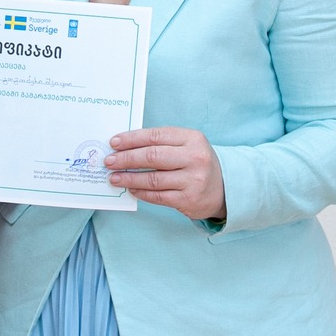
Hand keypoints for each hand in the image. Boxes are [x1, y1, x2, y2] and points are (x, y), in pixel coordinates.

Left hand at [105, 127, 225, 222]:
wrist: (225, 188)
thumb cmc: (197, 163)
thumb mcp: (187, 145)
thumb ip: (161, 143)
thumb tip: (125, 147)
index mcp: (192, 138)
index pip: (155, 136)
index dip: (132, 139)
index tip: (114, 143)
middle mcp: (194, 158)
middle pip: (152, 156)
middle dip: (126, 158)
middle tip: (109, 161)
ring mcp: (193, 180)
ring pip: (153, 178)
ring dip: (129, 178)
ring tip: (114, 177)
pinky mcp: (188, 199)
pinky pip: (158, 196)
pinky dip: (141, 192)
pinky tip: (131, 189)